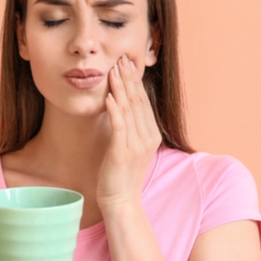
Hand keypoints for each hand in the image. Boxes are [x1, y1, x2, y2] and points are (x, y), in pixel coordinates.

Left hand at [98, 55, 161, 209]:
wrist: (121, 201)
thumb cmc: (121, 175)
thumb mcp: (129, 147)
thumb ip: (129, 129)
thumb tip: (121, 108)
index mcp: (151, 134)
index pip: (143, 102)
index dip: (134, 82)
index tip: (126, 64)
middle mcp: (147, 137)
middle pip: (138, 101)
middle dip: (129, 79)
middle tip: (121, 59)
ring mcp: (136, 144)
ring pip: (129, 110)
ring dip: (121, 89)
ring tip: (113, 71)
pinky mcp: (122, 152)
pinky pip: (119, 126)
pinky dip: (114, 110)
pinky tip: (108, 96)